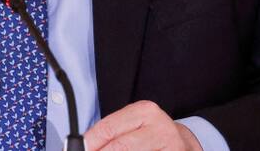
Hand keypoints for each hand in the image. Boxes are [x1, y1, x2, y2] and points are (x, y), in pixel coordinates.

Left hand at [84, 101, 202, 150]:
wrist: (182, 144)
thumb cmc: (149, 135)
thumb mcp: (131, 125)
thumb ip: (109, 134)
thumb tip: (84, 146)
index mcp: (145, 112)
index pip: (108, 128)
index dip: (89, 143)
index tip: (77, 150)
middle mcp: (160, 128)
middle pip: (120, 146)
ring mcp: (171, 147)